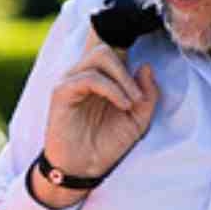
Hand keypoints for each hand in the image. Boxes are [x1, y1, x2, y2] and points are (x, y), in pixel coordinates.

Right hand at [35, 29, 159, 207]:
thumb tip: (146, 66)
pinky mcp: (62, 92)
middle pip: (106, 46)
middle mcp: (86, 74)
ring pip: (100, 55)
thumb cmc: (107, 145)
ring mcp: (72, 80)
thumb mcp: (139, 121)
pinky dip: (111, 88)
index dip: (128, 40)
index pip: (114, 46)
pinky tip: (122, 105)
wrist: (84, 170)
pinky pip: (90, 77)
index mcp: (104, 77)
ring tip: (131, 103)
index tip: (144, 47)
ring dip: (122, 78)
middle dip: (128, 69)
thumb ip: (148, 95)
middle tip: (138, 98)